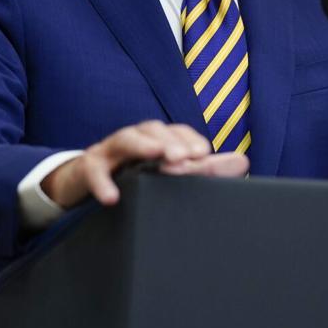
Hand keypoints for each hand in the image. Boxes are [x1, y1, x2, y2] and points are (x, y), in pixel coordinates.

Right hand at [40, 121, 248, 208]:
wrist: (84, 186)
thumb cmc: (133, 176)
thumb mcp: (167, 172)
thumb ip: (204, 170)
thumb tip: (243, 161)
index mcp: (157, 140)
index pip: (177, 132)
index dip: (190, 140)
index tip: (205, 154)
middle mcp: (135, 139)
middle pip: (153, 129)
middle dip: (170, 141)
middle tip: (186, 157)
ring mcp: (109, 151)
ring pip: (124, 139)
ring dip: (141, 145)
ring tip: (157, 157)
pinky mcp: (86, 168)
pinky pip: (92, 171)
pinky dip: (102, 183)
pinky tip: (112, 198)